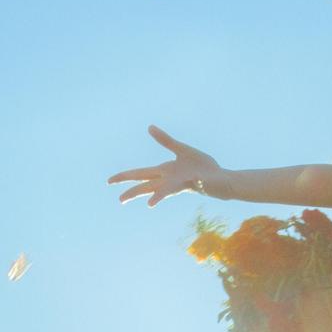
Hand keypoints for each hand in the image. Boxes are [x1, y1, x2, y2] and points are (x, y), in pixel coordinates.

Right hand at [107, 126, 223, 206]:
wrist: (222, 179)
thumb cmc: (203, 166)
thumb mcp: (182, 149)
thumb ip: (165, 140)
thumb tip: (149, 127)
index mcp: (165, 172)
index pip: (140, 175)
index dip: (125, 177)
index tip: (109, 181)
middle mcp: (171, 181)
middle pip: (148, 186)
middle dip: (134, 192)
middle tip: (119, 200)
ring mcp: (183, 183)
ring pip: (167, 190)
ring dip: (159, 196)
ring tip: (149, 204)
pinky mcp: (197, 183)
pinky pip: (192, 184)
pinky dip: (191, 185)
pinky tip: (190, 184)